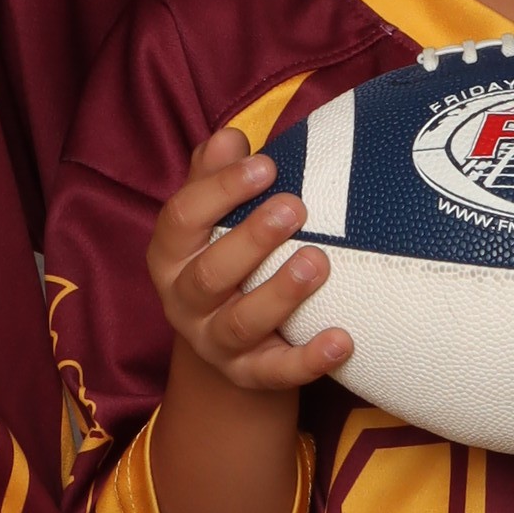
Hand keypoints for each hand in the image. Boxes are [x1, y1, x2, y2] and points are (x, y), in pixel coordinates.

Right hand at [148, 127, 351, 398]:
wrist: (230, 344)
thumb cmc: (225, 259)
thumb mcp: (211, 219)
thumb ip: (215, 177)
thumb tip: (232, 136)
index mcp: (170, 256)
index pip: (182, 220)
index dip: (220, 190)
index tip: (266, 166)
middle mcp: (184, 302)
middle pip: (209, 274)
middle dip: (251, 239)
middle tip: (295, 206)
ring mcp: (214, 343)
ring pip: (241, 323)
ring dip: (280, 293)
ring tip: (318, 262)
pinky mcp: (249, 375)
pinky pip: (277, 372)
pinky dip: (310, 359)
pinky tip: (343, 339)